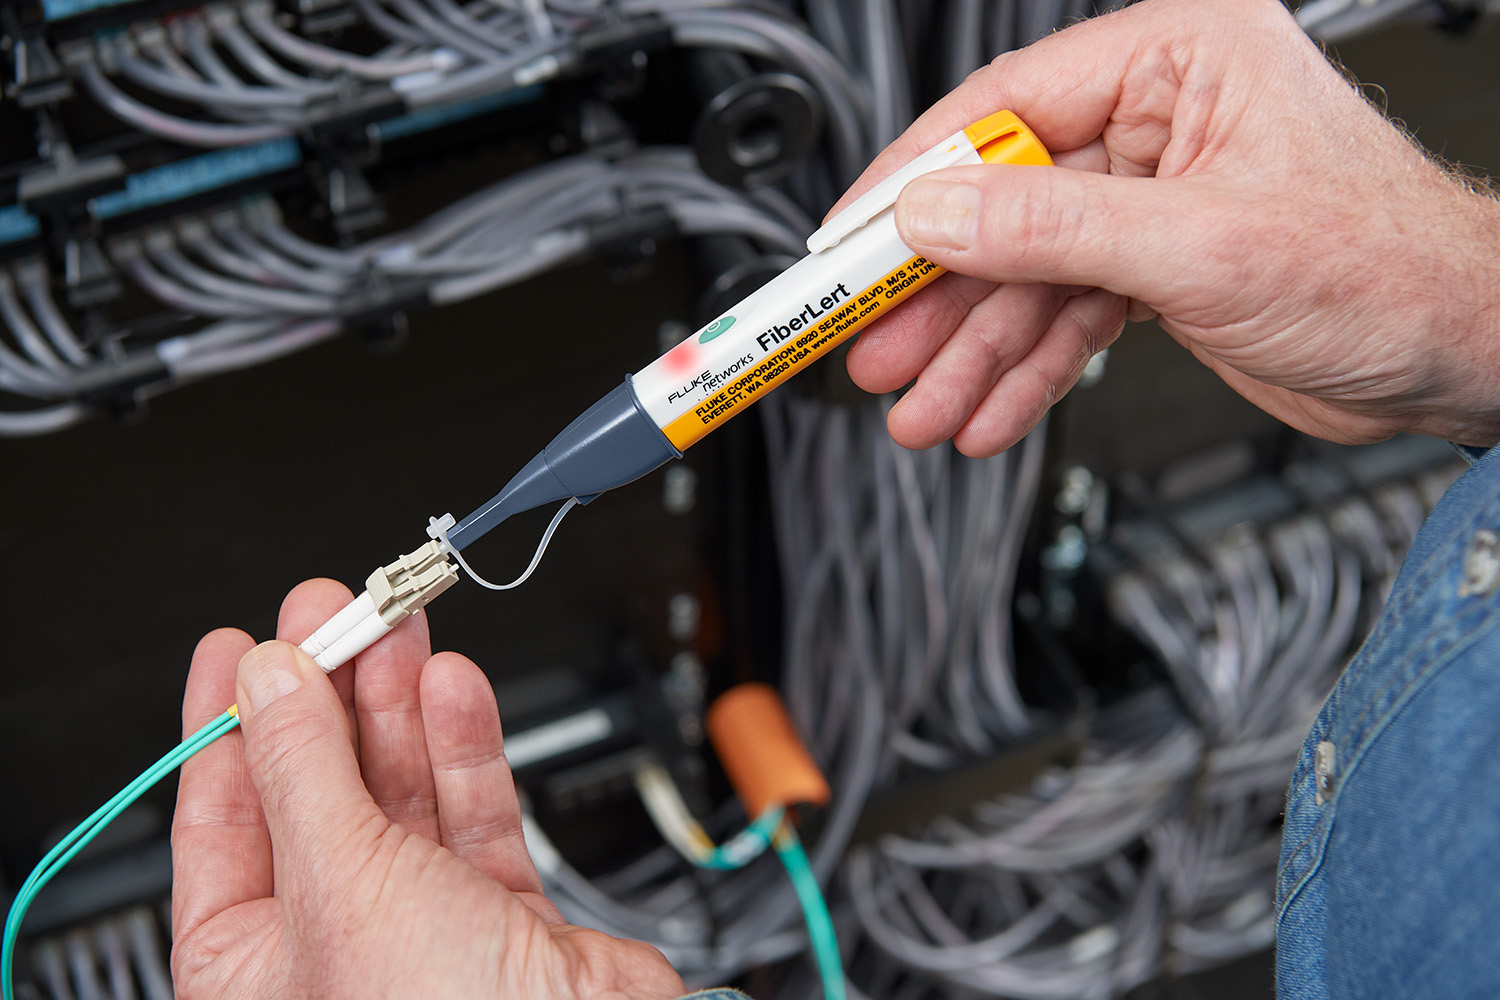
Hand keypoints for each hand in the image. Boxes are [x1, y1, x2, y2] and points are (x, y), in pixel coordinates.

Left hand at [170, 579, 684, 999]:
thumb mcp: (342, 881)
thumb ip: (303, 769)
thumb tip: (270, 681)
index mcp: (251, 966)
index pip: (218, 821)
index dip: (226, 724)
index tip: (235, 646)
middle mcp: (333, 942)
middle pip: (316, 790)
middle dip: (327, 695)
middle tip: (335, 612)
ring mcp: (420, 923)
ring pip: (399, 790)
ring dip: (399, 705)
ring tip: (397, 628)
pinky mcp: (498, 909)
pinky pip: (470, 810)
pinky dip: (464, 747)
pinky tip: (453, 690)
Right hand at [837, 0, 1499, 454]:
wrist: (1461, 353)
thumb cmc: (1387, 266)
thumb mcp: (1198, 244)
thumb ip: (1050, 228)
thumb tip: (936, 211)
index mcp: (1175, 61)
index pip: (1002, 111)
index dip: (913, 182)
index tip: (847, 240)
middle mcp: (1155, 122)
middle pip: (1000, 206)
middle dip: (936, 295)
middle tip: (871, 350)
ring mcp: (1151, 200)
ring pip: (1025, 278)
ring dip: (971, 353)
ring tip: (922, 408)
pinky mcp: (1156, 268)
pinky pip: (1064, 316)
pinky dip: (1024, 370)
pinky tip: (987, 412)